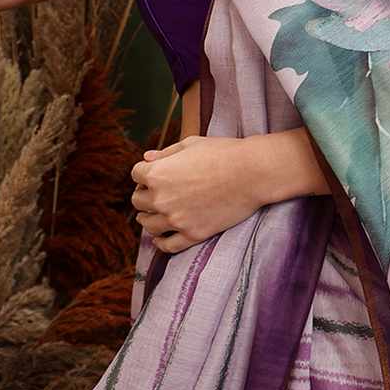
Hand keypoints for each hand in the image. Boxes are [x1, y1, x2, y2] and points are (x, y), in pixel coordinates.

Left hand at [129, 129, 330, 252]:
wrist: (252, 173)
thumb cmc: (223, 153)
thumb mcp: (191, 144)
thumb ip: (166, 153)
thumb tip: (147, 158)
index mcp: (157, 173)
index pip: (136, 174)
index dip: (145, 172)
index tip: (155, 173)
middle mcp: (161, 199)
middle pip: (137, 201)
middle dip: (144, 195)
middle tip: (157, 193)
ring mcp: (176, 219)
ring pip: (148, 225)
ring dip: (149, 218)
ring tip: (157, 214)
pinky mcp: (193, 234)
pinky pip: (167, 245)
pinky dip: (161, 242)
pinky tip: (161, 237)